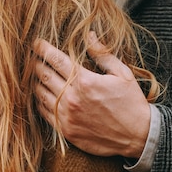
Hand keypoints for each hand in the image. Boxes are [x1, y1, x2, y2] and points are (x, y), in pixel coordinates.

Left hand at [32, 33, 150, 157]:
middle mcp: (72, 98)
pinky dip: (40, 101)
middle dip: (36, 63)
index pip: (55, 59)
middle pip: (43, 75)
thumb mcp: (122, 74)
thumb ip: (102, 54)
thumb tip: (89, 35)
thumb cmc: (131, 103)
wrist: (138, 136)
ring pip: (40, 93)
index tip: (37, 43)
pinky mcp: (65, 130)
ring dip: (36, 82)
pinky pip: (44, 112)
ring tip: (36, 75)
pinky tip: (42, 95)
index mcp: (85, 81)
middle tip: (34, 58)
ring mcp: (67, 115)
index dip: (43, 48)